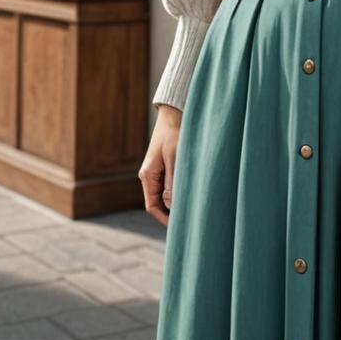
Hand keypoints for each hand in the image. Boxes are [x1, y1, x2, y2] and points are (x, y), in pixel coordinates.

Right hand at [139, 104, 181, 225]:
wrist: (173, 113)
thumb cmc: (175, 133)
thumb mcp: (175, 159)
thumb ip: (172, 182)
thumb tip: (170, 205)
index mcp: (148, 175)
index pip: (151, 205)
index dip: (164, 218)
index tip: (179, 226)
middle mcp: (149, 174)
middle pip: (157, 201)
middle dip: (170, 212)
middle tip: (189, 219)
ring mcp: (157, 169)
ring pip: (164, 193)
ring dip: (175, 200)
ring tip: (192, 207)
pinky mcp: (164, 164)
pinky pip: (168, 183)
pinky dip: (177, 190)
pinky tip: (191, 192)